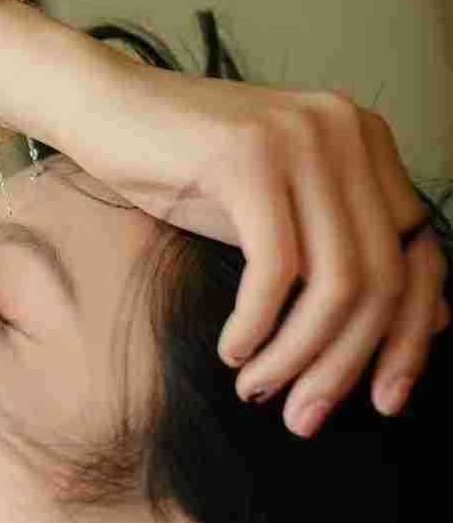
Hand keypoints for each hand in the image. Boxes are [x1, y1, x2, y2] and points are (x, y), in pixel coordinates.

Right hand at [69, 52, 449, 437]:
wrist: (102, 106)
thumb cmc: (182, 165)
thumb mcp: (277, 211)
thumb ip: (340, 252)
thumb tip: (429, 323)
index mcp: (367, 140)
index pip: (422, 256)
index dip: (410, 339)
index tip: (384, 400)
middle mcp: (347, 131)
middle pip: (381, 279)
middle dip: (345, 364)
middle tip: (304, 416)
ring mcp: (301, 138)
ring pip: (335, 282)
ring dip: (298, 355)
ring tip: (260, 390)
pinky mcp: (248, 155)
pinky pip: (276, 268)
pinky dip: (257, 324)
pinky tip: (232, 349)